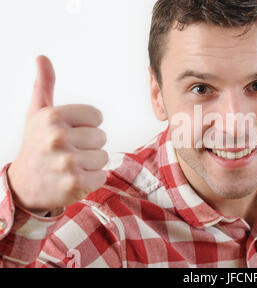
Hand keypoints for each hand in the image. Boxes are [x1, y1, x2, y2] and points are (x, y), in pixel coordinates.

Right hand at [7, 56, 108, 211]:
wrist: (24, 186)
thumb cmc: (36, 145)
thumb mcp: (37, 114)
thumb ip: (44, 85)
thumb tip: (42, 57)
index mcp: (52, 117)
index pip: (96, 117)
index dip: (86, 126)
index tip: (69, 134)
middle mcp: (58, 138)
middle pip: (101, 137)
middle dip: (89, 146)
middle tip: (67, 152)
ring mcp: (67, 162)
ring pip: (103, 157)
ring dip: (91, 164)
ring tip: (70, 166)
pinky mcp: (75, 184)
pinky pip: (101, 176)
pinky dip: (91, 180)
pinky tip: (73, 179)